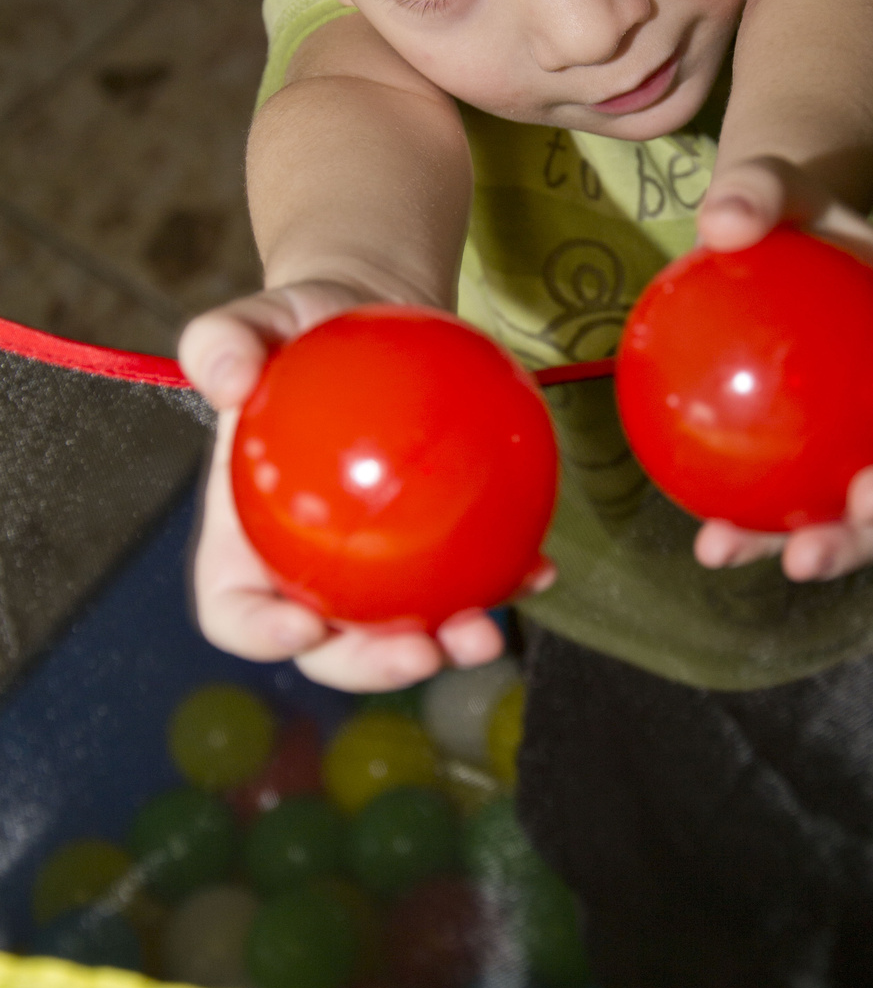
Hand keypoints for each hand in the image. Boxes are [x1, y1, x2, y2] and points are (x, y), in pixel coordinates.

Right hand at [180, 283, 550, 688]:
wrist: (369, 321)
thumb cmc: (299, 333)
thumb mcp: (254, 323)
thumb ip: (221, 341)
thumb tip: (225, 376)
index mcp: (246, 539)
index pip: (237, 608)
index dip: (262, 634)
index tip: (304, 628)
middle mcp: (308, 569)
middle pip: (329, 646)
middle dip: (373, 667)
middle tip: (420, 650)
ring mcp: (374, 567)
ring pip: (405, 630)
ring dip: (446, 646)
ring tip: (484, 632)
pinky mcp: (433, 547)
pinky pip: (466, 576)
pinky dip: (503, 583)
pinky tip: (536, 569)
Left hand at [691, 157, 872, 581]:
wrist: (774, 260)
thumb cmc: (792, 221)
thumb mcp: (775, 187)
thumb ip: (756, 191)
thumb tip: (720, 221)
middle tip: (867, 503)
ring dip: (848, 544)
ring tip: (794, 559)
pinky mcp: (828, 479)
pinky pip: (802, 514)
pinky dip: (764, 537)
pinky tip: (713, 547)